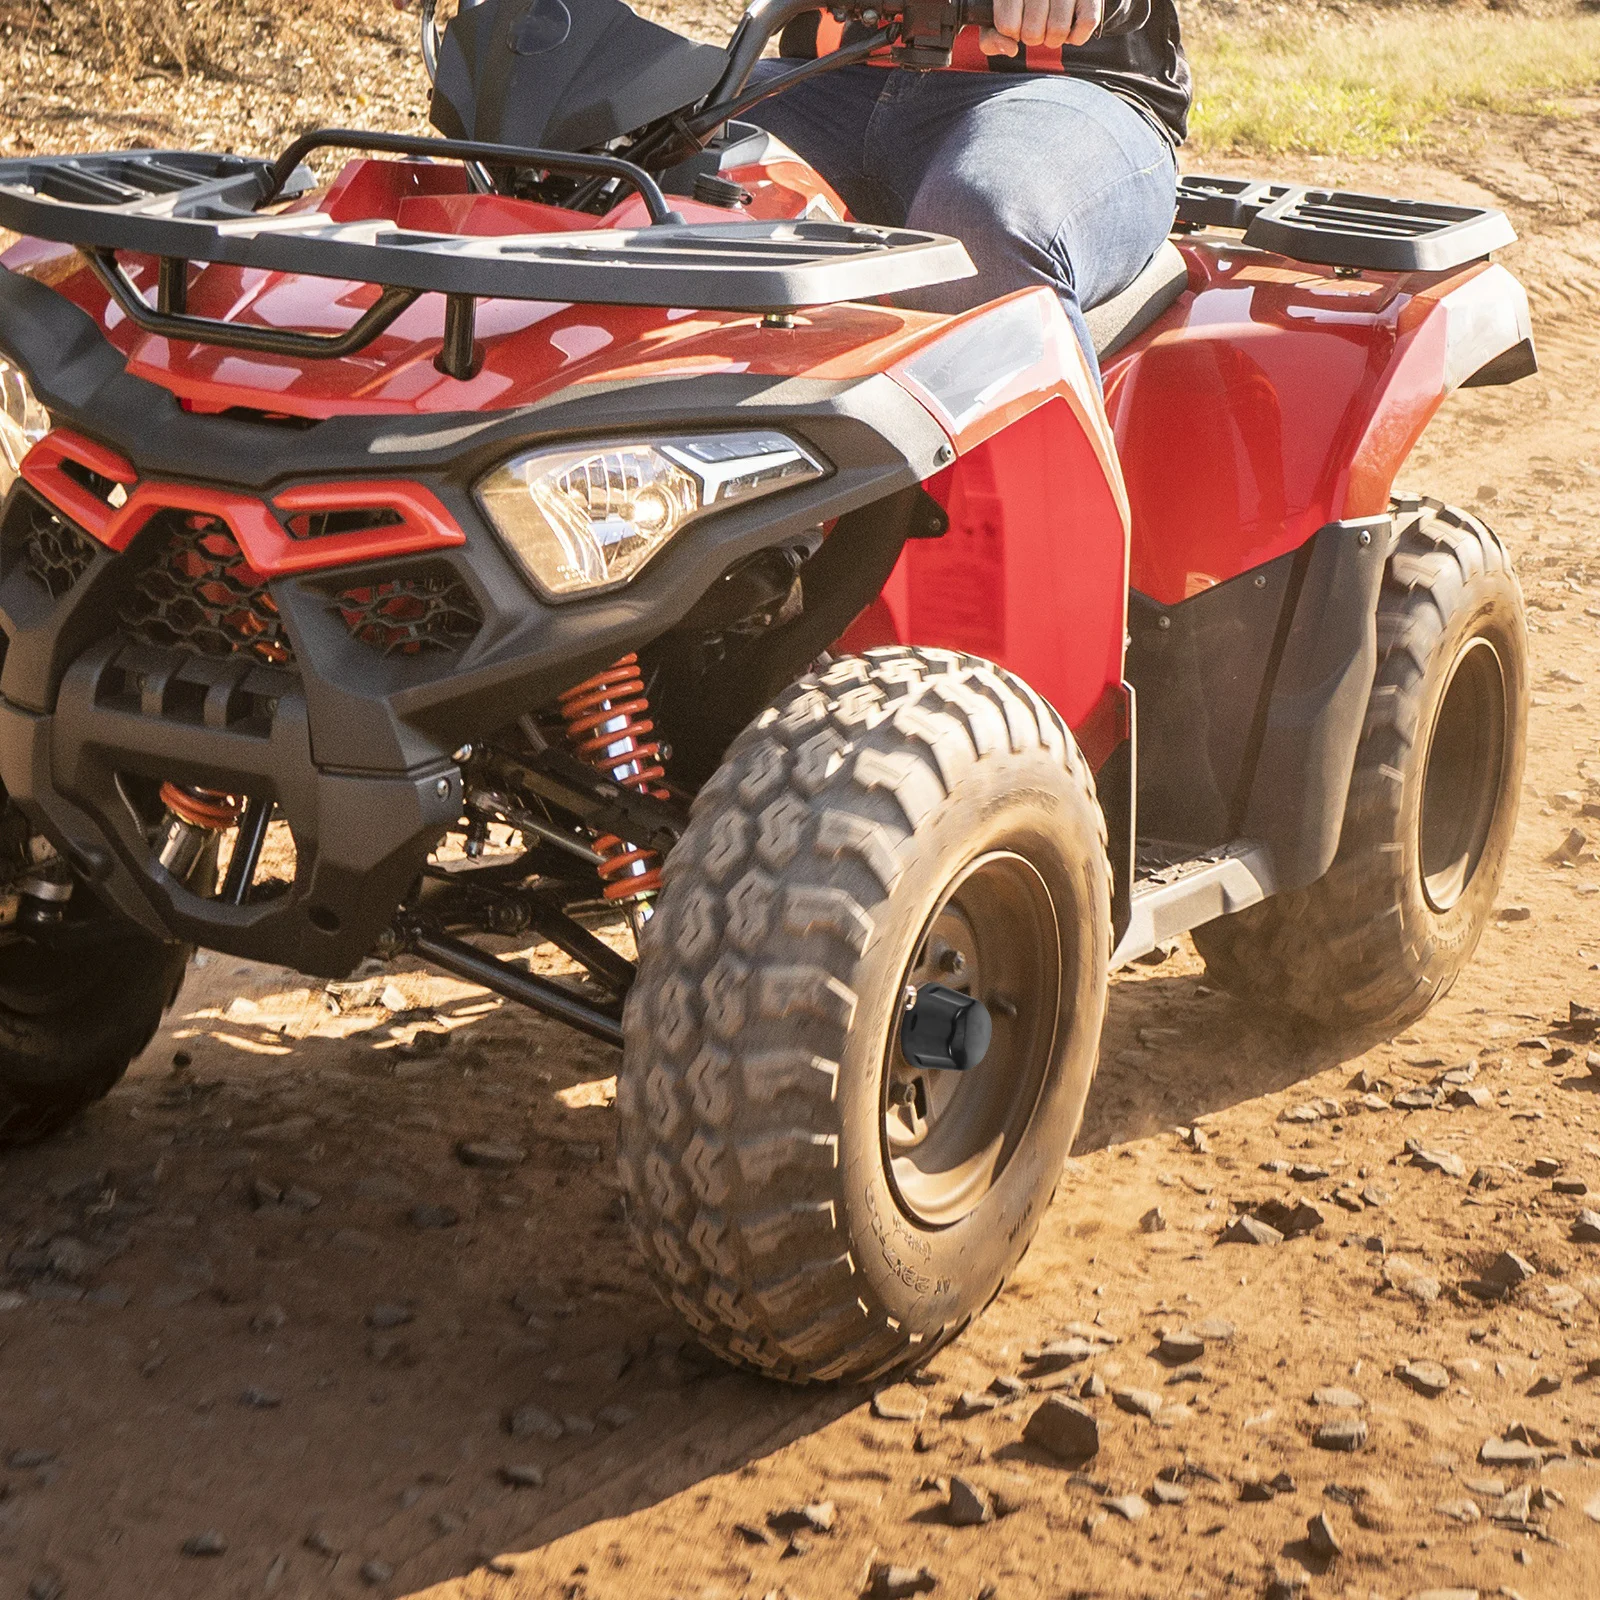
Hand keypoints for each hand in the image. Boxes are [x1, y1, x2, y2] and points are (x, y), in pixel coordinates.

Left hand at [981, 0, 1102, 53]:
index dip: (1012, 32)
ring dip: (1054, 38)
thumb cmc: (1026, 4)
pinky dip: (1076, 36)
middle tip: (1038, 24)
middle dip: (1034, 37)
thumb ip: (992, 36)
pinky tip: (1070, 24)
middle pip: (1032, 33)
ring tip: (1053, 24)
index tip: (1017, 22)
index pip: (1007, 25)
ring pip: (1057, 31)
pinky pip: (1084, 25)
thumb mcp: (1002, 13)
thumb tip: (1010, 48)